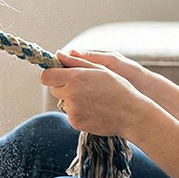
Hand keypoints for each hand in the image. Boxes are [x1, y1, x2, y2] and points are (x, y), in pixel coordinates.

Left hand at [41, 51, 157, 138]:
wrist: (132, 115)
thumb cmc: (119, 89)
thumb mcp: (101, 69)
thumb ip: (76, 61)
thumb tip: (58, 55)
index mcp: (76, 78)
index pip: (47, 76)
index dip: (52, 74)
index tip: (60, 74)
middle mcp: (71, 94)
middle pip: (54, 89)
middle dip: (63, 86)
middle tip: (83, 86)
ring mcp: (72, 110)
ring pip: (63, 102)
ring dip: (72, 99)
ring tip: (93, 99)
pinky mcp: (75, 123)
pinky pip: (70, 114)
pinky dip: (78, 111)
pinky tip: (95, 109)